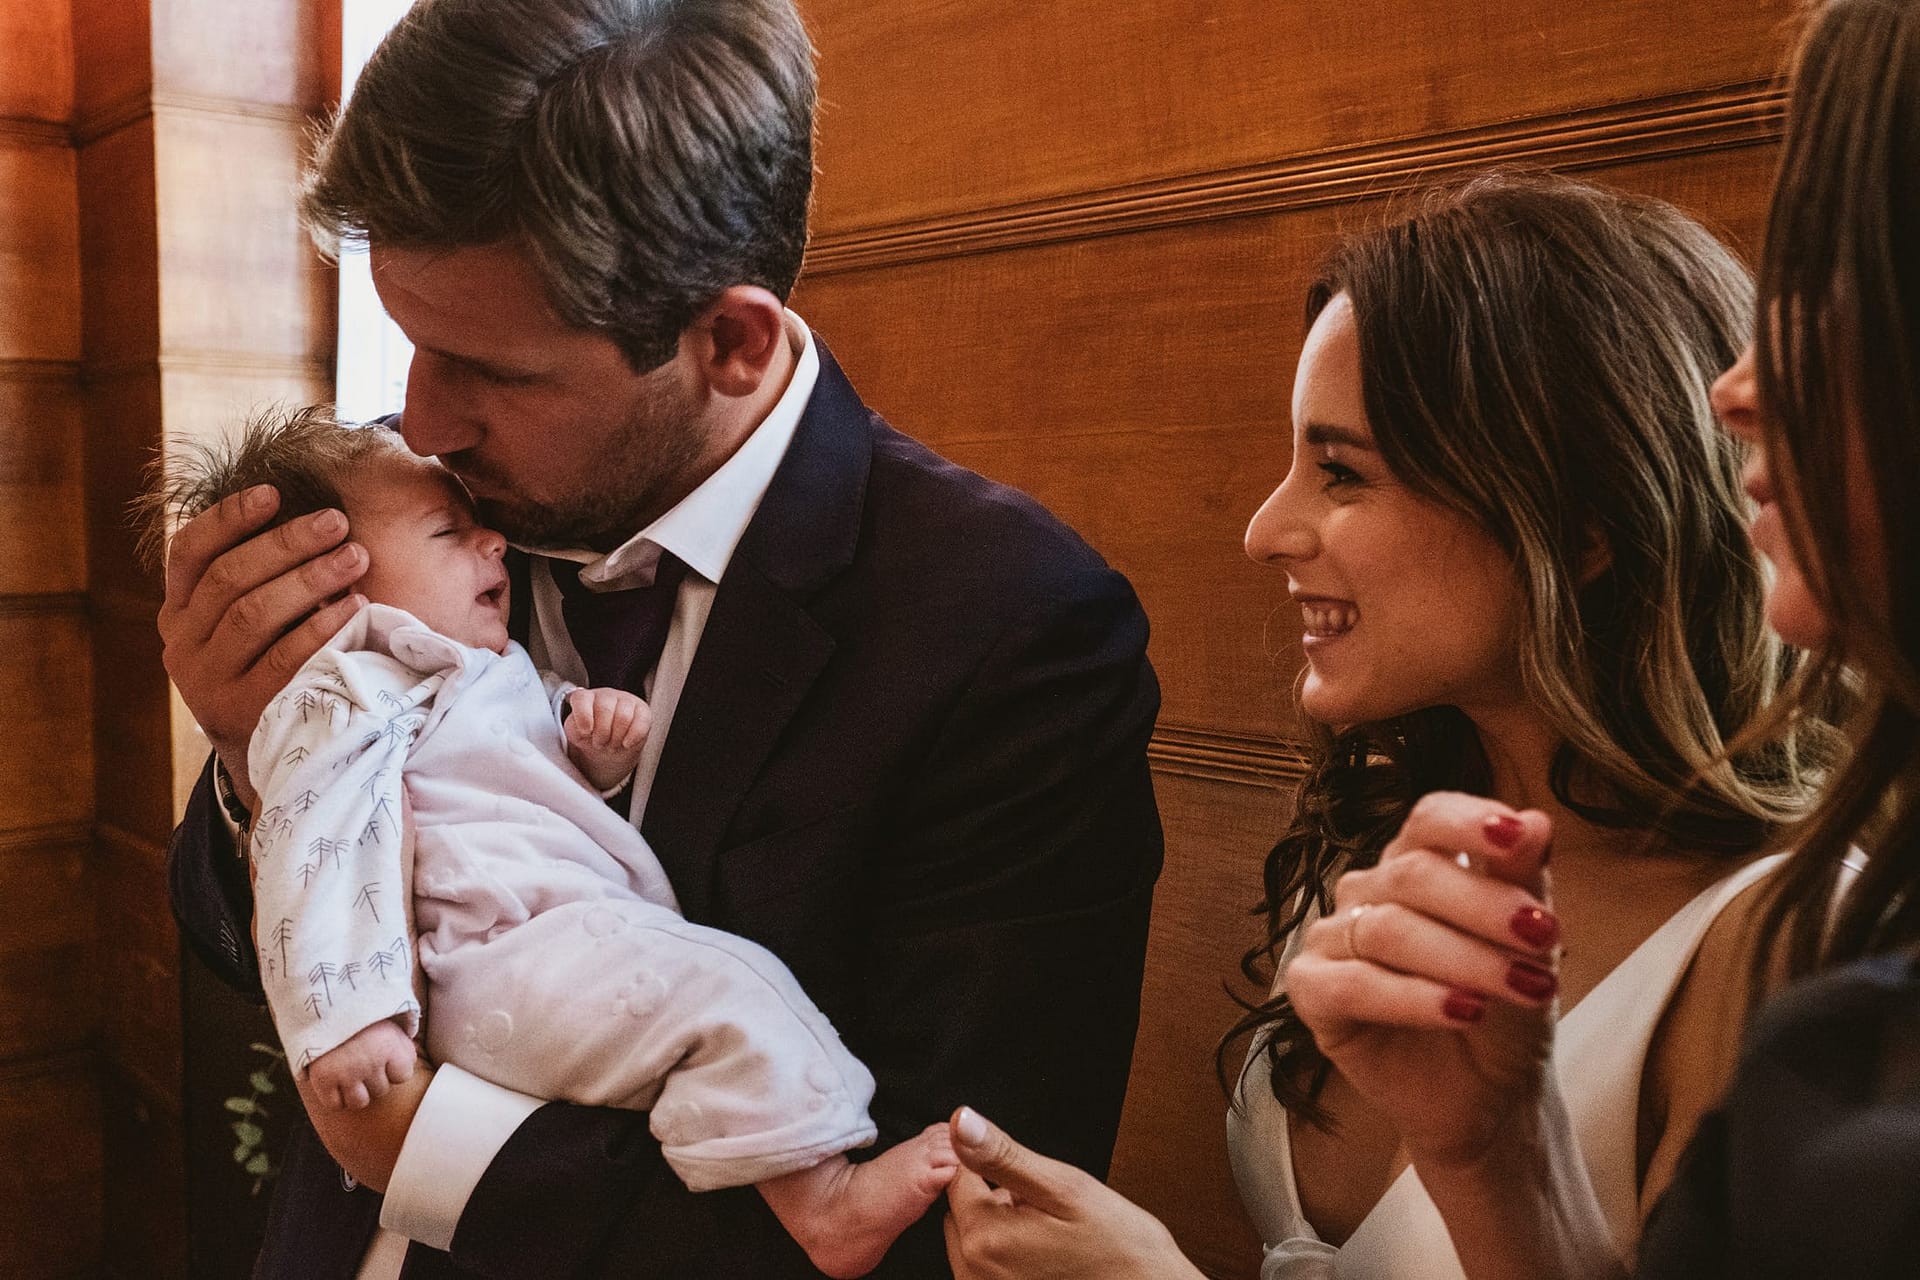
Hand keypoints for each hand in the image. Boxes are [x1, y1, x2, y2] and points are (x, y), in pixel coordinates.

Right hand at [157, 485, 366, 806]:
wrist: (269, 750)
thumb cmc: (269, 666)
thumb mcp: (246, 624)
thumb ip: (257, 579)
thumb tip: (308, 512)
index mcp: (177, 612)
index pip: (188, 553)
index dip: (228, 518)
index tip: (273, 492)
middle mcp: (181, 644)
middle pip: (229, 578)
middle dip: (286, 543)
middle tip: (337, 522)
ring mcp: (206, 681)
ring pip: (252, 614)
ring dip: (309, 578)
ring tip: (355, 556)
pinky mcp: (239, 711)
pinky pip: (284, 658)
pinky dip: (321, 626)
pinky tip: (356, 606)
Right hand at [305, 1020, 416, 1110]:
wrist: (320, 1002)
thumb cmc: (359, 1014)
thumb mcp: (388, 1020)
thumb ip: (403, 1042)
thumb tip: (410, 1063)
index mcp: (389, 1045)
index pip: (404, 1075)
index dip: (394, 1068)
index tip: (383, 1055)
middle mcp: (370, 1062)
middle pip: (381, 1090)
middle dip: (373, 1078)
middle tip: (361, 1059)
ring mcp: (346, 1073)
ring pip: (359, 1102)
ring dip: (355, 1091)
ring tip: (348, 1072)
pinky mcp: (323, 1080)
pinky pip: (334, 1104)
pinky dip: (333, 1096)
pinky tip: (333, 1080)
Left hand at [564, 687, 651, 791]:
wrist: (608, 748)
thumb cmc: (590, 738)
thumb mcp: (576, 735)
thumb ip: (574, 729)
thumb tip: (583, 728)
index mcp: (585, 698)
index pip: (581, 699)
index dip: (583, 715)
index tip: (586, 732)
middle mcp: (605, 695)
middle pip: (605, 709)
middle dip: (602, 734)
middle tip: (599, 744)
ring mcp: (625, 700)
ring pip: (623, 717)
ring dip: (616, 738)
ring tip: (612, 744)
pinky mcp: (642, 710)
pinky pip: (641, 722)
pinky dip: (633, 737)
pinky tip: (626, 743)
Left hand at [943, 1107, 1203, 1279]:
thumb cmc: (1117, 1245)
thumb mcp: (1064, 1187)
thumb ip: (1003, 1155)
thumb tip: (960, 1121)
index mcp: (985, 1238)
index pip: (958, 1176)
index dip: (995, 1167)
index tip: (1029, 1178)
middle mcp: (974, 1273)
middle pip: (962, 1209)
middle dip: (995, 1198)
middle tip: (1045, 1208)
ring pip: (972, 1236)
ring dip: (1000, 1226)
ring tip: (1048, 1233)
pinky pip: (984, 1264)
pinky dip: (1006, 1253)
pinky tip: (1043, 1254)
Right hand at [1286, 793, 1558, 1172]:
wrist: (1490, 1097)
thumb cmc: (1505, 1013)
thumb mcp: (1529, 949)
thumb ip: (1524, 883)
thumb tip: (1538, 821)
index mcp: (1415, 864)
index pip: (1428, 819)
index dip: (1469, 822)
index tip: (1520, 835)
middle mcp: (1368, 892)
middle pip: (1412, 874)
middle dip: (1484, 905)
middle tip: (1545, 937)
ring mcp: (1332, 938)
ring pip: (1387, 929)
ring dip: (1464, 959)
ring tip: (1523, 988)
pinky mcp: (1310, 991)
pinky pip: (1353, 984)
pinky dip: (1412, 997)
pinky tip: (1462, 1011)